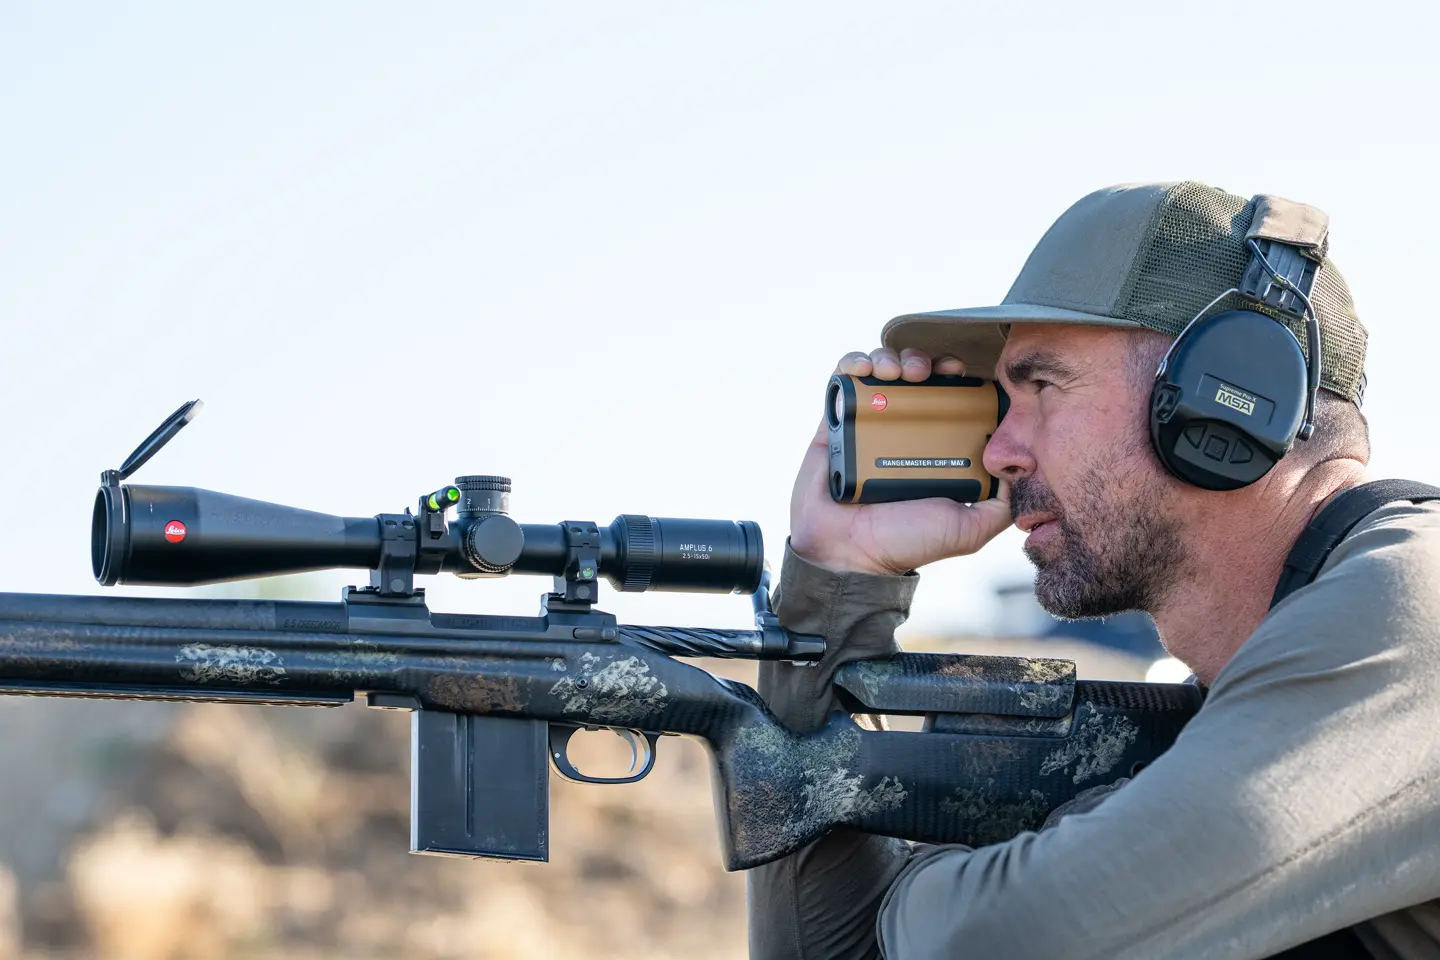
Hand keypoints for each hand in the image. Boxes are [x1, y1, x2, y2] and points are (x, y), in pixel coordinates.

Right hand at [789, 348, 1012, 574]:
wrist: (848, 555)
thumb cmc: (905, 544)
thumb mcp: (969, 529)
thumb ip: (1001, 506)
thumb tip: (1022, 470)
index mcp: (934, 448)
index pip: (950, 397)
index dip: (956, 377)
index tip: (960, 373)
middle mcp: (903, 432)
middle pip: (916, 375)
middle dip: (923, 360)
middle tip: (925, 371)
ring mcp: (869, 424)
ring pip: (882, 371)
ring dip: (891, 358)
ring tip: (895, 373)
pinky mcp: (836, 423)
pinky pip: (844, 381)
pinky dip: (854, 364)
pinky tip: (866, 370)